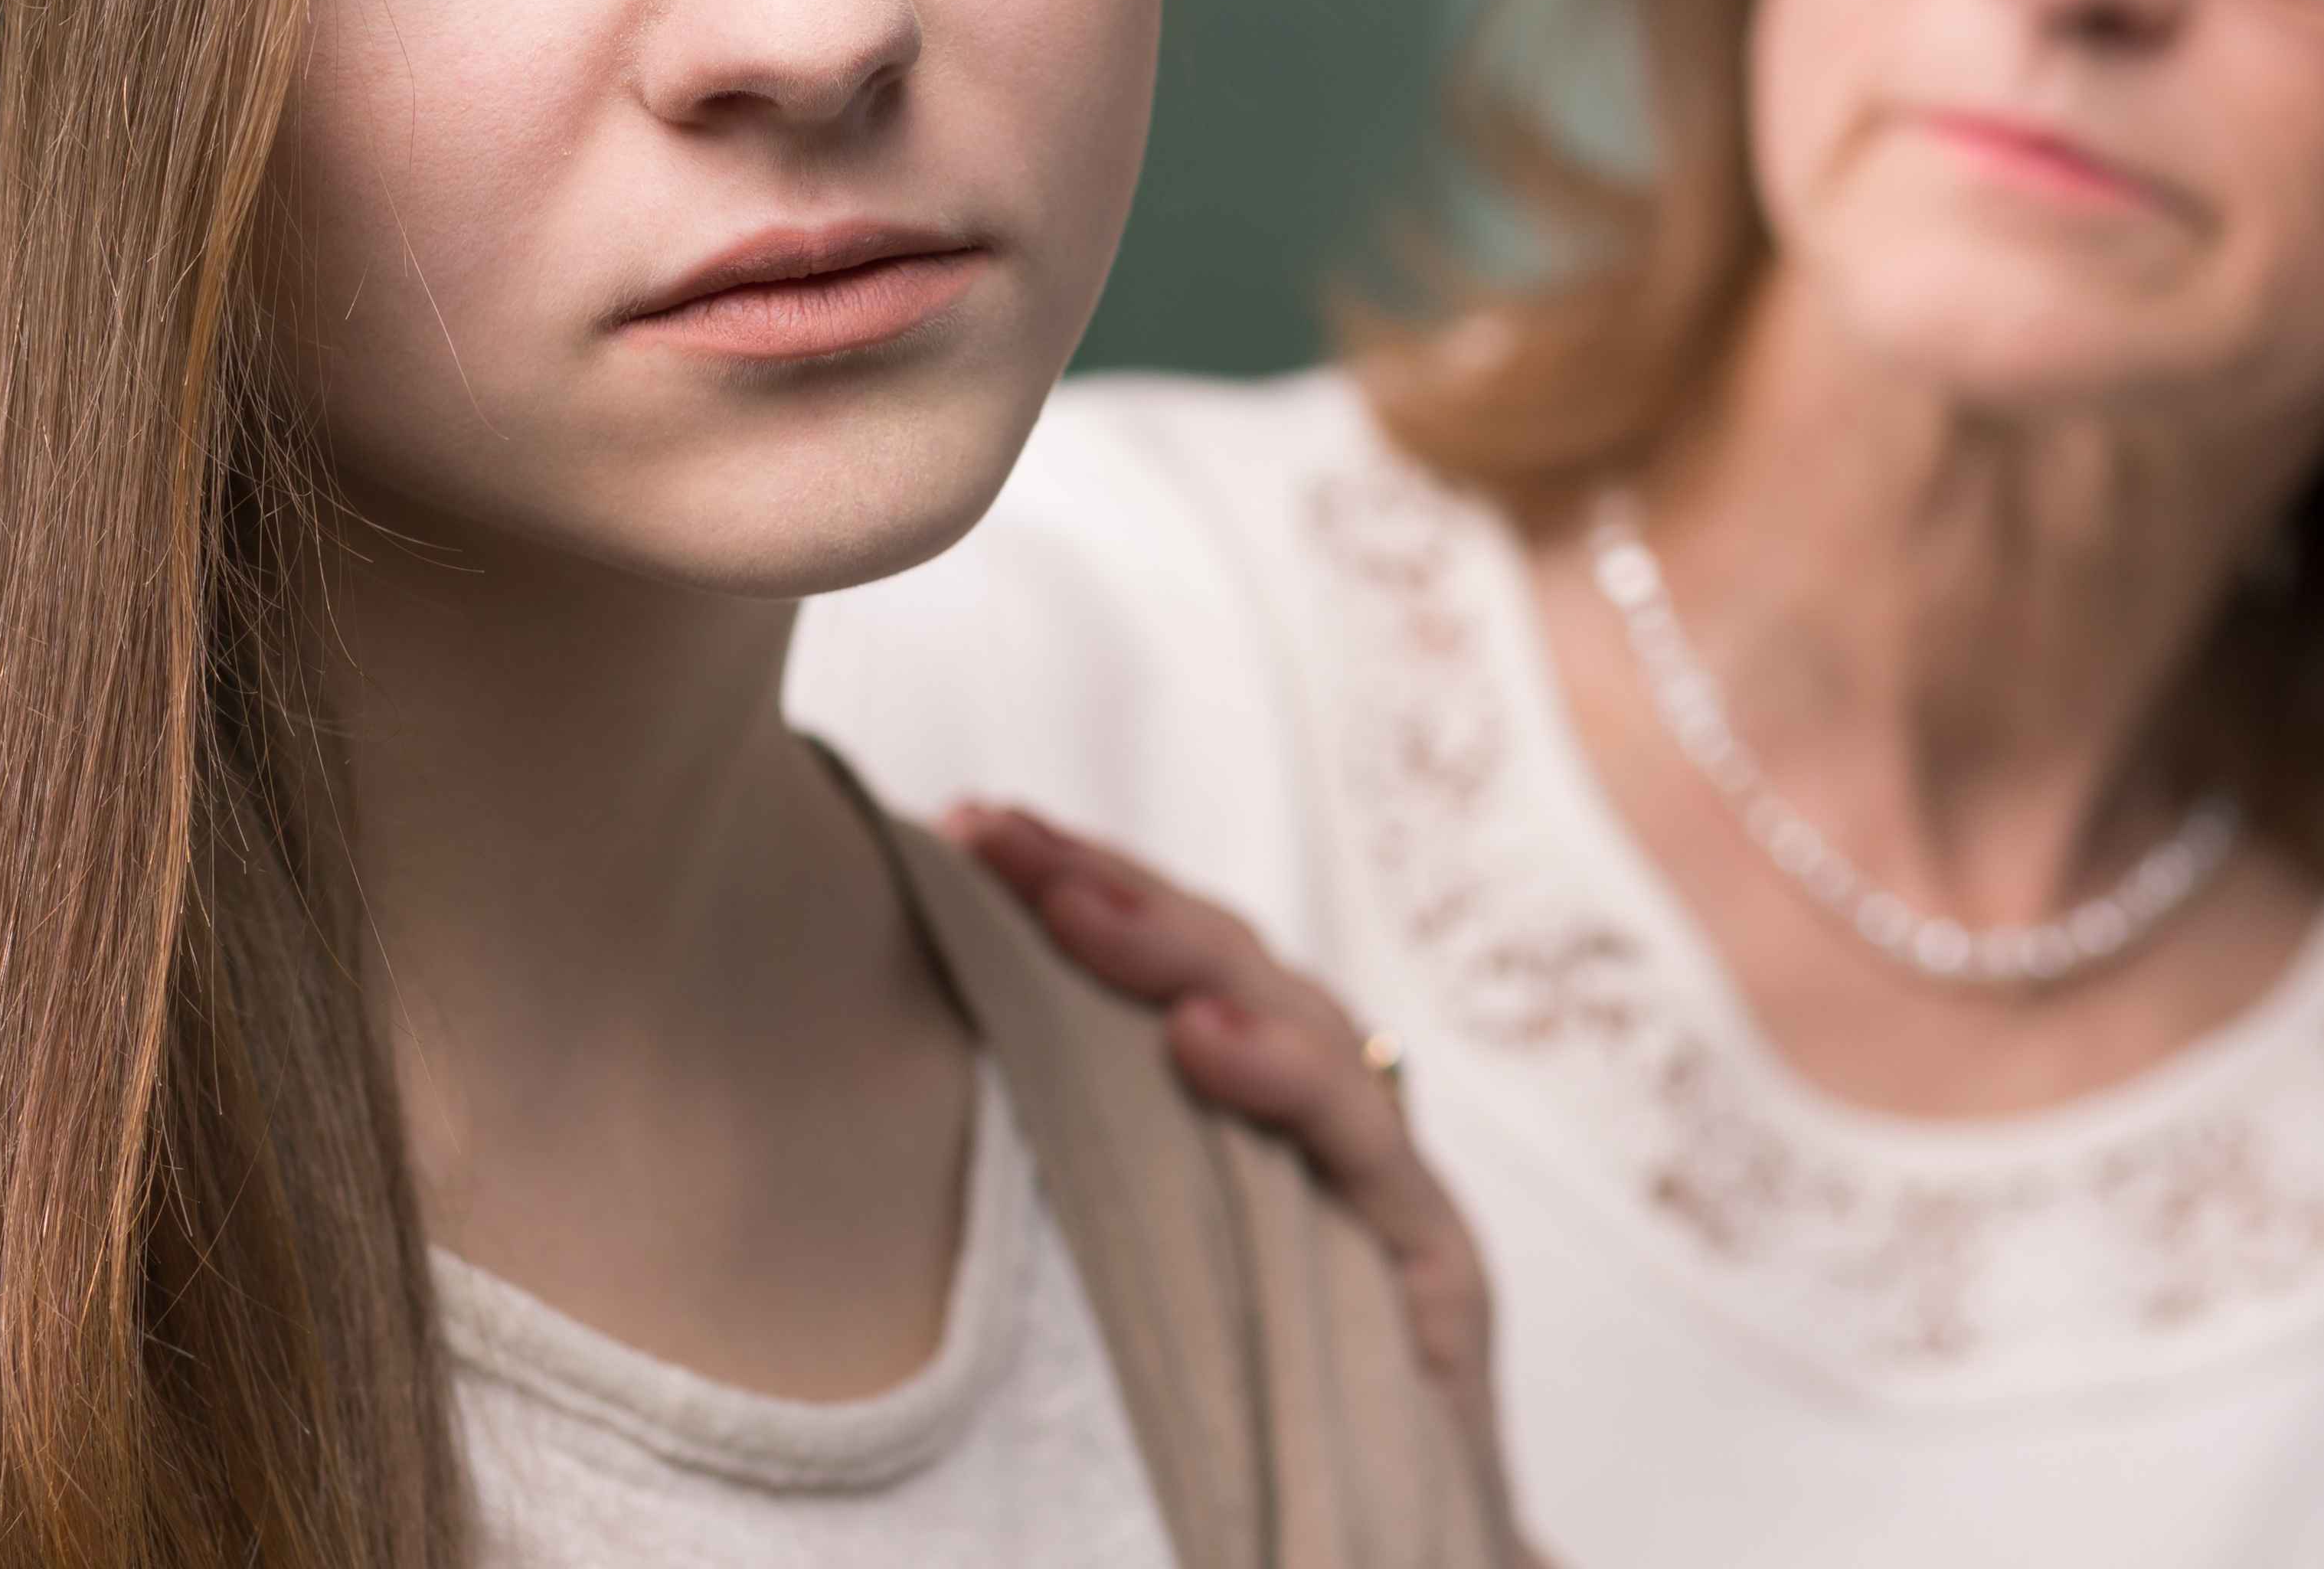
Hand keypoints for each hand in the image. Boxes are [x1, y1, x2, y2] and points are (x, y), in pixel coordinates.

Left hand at [948, 802, 1513, 1530]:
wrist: (1377, 1554)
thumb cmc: (1233, 1418)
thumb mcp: (1126, 1270)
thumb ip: (1067, 1154)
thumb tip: (891, 1076)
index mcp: (1235, 1111)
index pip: (1159, 958)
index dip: (1072, 879)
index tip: (960, 827)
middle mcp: (1315, 1128)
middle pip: (1217, 961)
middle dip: (1100, 881)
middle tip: (989, 834)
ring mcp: (1379, 1187)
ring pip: (1291, 1017)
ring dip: (1174, 948)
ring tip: (1070, 902)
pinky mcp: (1433, 1265)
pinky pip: (1361, 1145)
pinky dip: (1283, 1076)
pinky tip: (1200, 1039)